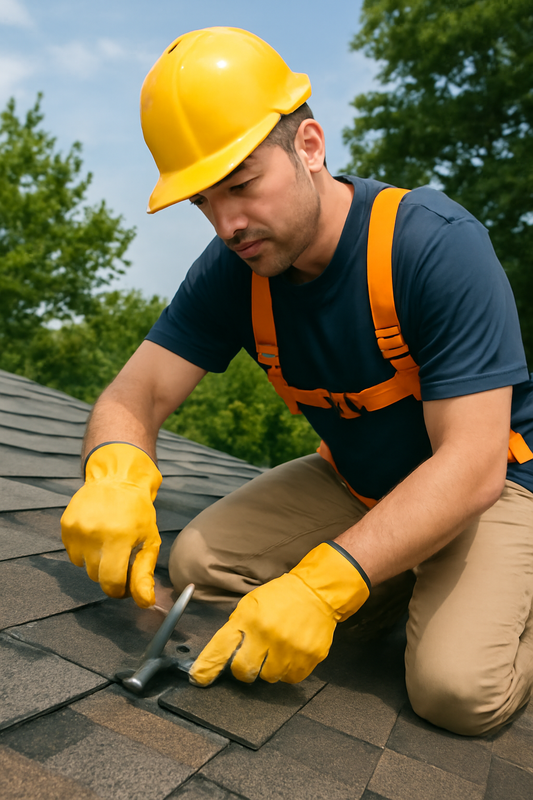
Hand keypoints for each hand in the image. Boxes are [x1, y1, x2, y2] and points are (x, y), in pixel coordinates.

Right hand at [61, 443, 161, 607]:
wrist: (118, 479)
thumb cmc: (138, 513)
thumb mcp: (149, 541)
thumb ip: (144, 575)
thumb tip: (145, 603)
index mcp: (119, 539)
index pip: (111, 583)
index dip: (118, 590)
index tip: (124, 584)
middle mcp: (94, 535)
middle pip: (96, 576)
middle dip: (109, 571)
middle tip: (120, 555)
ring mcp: (77, 530)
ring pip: (83, 566)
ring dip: (96, 559)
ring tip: (109, 540)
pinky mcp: (66, 525)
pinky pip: (73, 552)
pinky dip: (84, 548)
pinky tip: (96, 533)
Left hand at [189, 542, 370, 685]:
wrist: (317, 592)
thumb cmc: (280, 597)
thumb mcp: (251, 604)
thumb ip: (236, 628)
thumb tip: (221, 656)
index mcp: (249, 619)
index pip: (220, 649)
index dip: (207, 667)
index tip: (198, 678)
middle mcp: (267, 635)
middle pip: (244, 672)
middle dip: (244, 668)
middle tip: (252, 656)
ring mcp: (289, 648)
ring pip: (268, 677)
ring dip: (269, 668)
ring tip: (277, 648)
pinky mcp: (308, 658)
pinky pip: (290, 678)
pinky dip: (288, 669)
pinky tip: (291, 651)